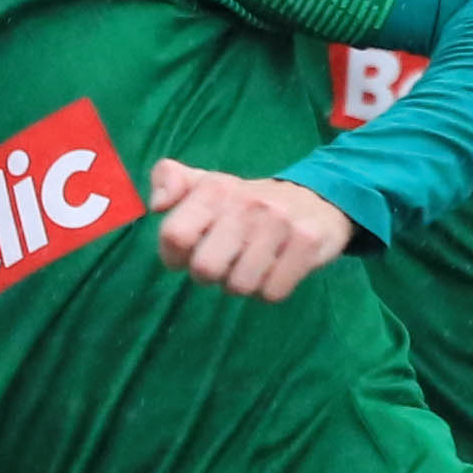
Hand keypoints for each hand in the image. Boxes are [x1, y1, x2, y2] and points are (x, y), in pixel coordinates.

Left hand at [152, 162, 351, 300]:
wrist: (316, 199)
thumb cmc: (247, 202)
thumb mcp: (206, 184)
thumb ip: (168, 180)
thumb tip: (157, 205)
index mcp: (216, 188)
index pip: (174, 235)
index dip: (173, 257)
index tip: (186, 256)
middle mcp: (247, 203)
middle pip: (205, 269)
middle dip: (210, 276)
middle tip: (223, 264)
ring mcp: (280, 223)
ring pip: (240, 286)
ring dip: (242, 285)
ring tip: (251, 266)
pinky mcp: (308, 243)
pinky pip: (273, 293)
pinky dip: (269, 291)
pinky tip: (274, 272)